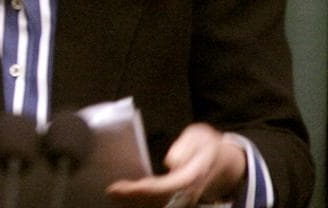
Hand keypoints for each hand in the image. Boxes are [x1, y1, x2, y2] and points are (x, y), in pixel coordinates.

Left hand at [107, 123, 245, 206]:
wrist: (224, 162)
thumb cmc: (207, 145)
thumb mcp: (199, 136)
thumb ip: (186, 146)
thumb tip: (171, 162)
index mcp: (195, 174)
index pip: (170, 186)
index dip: (147, 189)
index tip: (125, 186)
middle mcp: (190, 190)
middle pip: (161, 200)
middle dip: (135, 198)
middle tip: (112, 191)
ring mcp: (185, 198)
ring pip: (160, 205)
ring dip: (136, 202)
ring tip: (116, 195)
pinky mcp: (179, 200)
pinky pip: (160, 204)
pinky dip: (141, 203)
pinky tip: (126, 199)